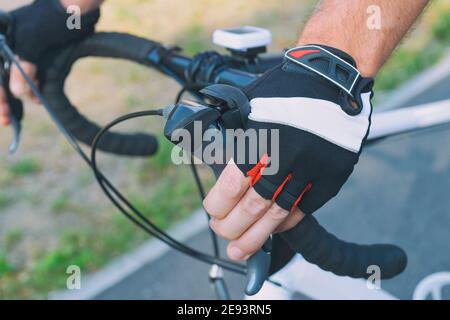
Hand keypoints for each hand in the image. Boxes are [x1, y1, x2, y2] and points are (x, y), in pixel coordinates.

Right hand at [0, 0, 101, 125]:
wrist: (75, 8)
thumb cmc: (52, 17)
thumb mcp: (34, 40)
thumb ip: (23, 64)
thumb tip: (17, 91)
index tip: (4, 113)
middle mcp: (4, 44)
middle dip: (3, 99)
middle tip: (8, 121)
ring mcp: (16, 50)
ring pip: (11, 78)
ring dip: (18, 96)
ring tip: (22, 112)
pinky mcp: (31, 55)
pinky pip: (26, 75)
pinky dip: (30, 87)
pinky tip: (37, 98)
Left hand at [203, 45, 373, 260]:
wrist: (329, 78)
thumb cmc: (285, 90)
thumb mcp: (247, 106)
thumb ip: (230, 135)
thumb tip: (211, 160)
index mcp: (259, 138)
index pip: (232, 186)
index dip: (218, 207)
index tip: (213, 213)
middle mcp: (284, 156)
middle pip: (253, 206)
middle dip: (233, 229)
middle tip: (224, 237)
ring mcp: (310, 168)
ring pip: (279, 213)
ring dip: (257, 236)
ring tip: (242, 251)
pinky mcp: (331, 175)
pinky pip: (305, 208)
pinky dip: (287, 222)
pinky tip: (274, 229)